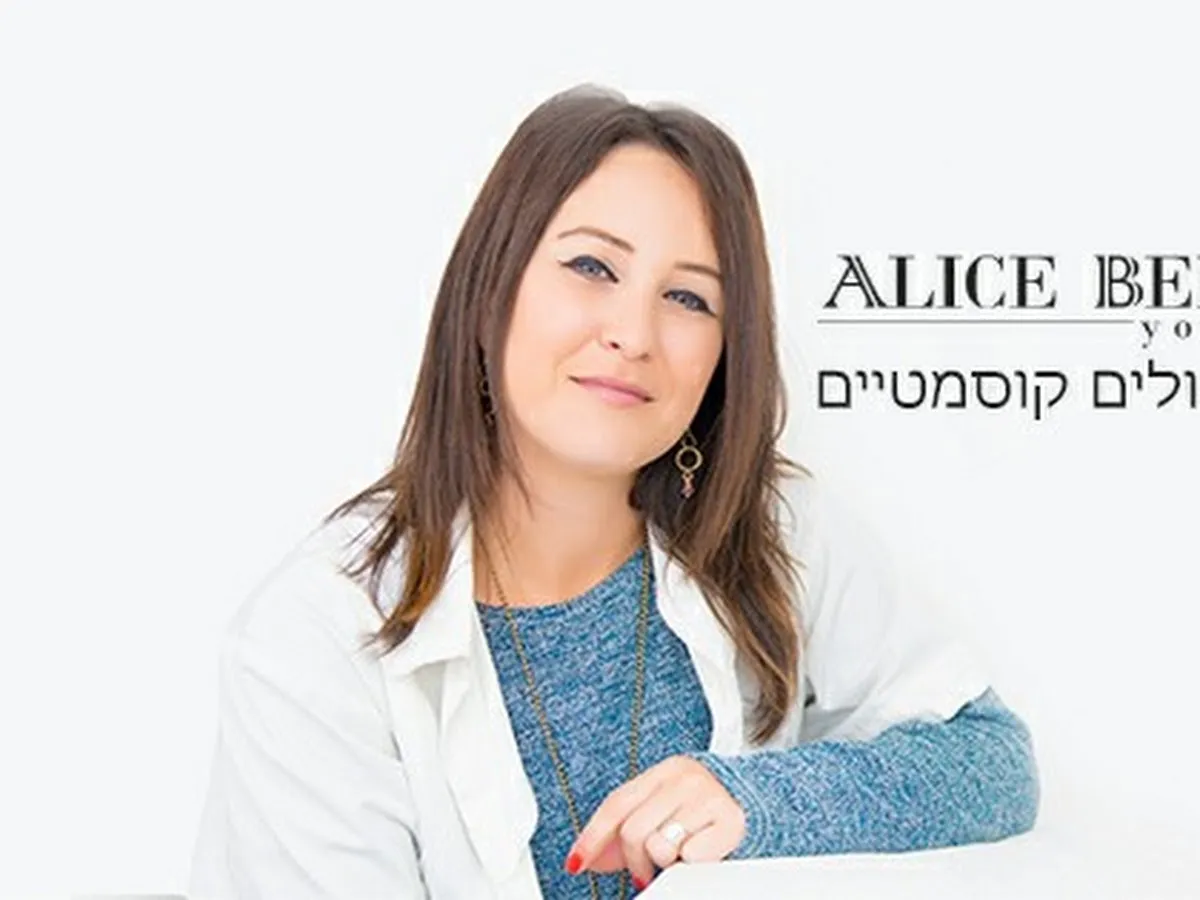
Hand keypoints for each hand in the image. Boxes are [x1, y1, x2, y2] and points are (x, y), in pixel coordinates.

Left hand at [563, 755, 746, 889]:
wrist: (758, 806)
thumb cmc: (700, 815)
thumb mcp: (660, 812)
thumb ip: (623, 828)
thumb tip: (586, 859)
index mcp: (662, 771)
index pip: (616, 804)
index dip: (592, 837)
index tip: (576, 864)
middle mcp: (684, 777)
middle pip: (633, 831)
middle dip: (634, 861)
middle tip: (645, 872)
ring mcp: (708, 795)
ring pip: (660, 846)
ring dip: (665, 861)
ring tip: (678, 856)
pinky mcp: (730, 820)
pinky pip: (690, 857)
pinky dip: (691, 863)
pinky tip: (700, 853)